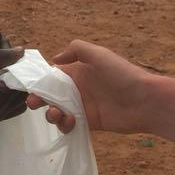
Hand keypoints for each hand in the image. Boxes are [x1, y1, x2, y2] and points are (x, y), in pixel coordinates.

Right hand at [0, 49, 26, 125]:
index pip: (24, 88)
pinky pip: (5, 114)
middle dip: (20, 87)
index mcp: (1, 98)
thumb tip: (22, 51)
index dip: (24, 76)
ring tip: (3, 83)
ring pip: (15, 109)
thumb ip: (3, 57)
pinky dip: (5, 103)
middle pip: (22, 100)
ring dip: (14, 97)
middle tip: (12, 74)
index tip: (19, 67)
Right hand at [25, 39, 152, 135]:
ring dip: (52, 114)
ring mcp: (84, 106)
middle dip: (40, 99)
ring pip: (58, 111)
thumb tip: (54, 59)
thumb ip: (77, 50)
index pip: (53, 76)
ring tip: (56, 114)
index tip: (29, 88)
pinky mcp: (89, 122)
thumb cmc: (123, 75)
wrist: (145, 102)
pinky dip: (65, 125)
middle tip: (33, 104)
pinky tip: (70, 122)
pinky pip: (70, 125)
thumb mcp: (100, 55)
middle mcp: (79, 89)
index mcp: (79, 71)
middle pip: (52, 95)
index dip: (40, 82)